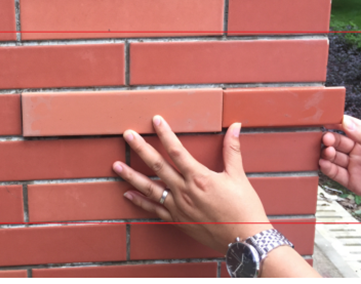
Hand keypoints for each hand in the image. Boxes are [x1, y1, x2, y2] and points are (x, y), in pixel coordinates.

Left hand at [112, 115, 271, 252]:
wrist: (244, 240)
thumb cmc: (243, 208)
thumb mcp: (238, 176)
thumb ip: (232, 150)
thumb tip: (235, 126)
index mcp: (199, 177)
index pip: (177, 150)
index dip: (165, 133)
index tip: (156, 120)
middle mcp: (184, 191)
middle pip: (157, 165)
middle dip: (141, 148)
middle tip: (127, 135)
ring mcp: (178, 206)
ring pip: (150, 188)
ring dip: (132, 176)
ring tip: (116, 165)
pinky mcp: (177, 219)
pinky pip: (154, 210)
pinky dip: (140, 202)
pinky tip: (127, 194)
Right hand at [320, 115, 360, 206]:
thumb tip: (346, 122)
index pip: (348, 127)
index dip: (336, 123)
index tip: (326, 121)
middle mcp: (359, 152)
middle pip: (337, 142)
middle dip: (329, 139)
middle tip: (326, 138)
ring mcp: (355, 166)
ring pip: (333, 157)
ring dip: (326, 153)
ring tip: (327, 151)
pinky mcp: (352, 181)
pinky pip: (335, 173)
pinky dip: (326, 168)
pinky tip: (324, 163)